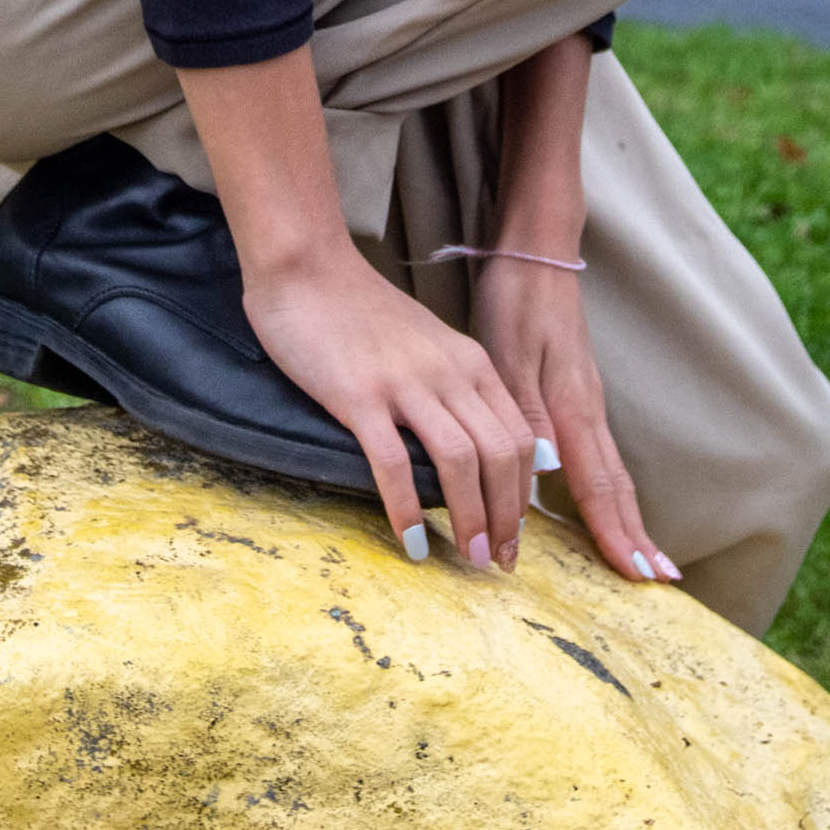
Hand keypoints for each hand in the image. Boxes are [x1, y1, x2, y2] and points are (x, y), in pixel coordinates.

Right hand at [240, 242, 535, 569]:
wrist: (306, 267)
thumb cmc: (360, 309)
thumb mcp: (427, 341)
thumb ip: (456, 384)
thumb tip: (480, 444)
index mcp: (469, 361)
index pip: (518, 437)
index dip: (523, 494)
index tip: (515, 534)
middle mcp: (448, 372)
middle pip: (500, 455)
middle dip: (507, 517)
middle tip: (498, 562)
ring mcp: (405, 383)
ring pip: (460, 461)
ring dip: (470, 517)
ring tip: (468, 557)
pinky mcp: (360, 396)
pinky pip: (395, 463)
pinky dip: (408, 509)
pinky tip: (412, 542)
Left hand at [471, 257, 678, 584]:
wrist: (535, 254)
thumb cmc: (518, 302)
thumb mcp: (509, 354)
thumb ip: (528, 413)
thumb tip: (548, 471)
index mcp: (573, 408)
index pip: (599, 484)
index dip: (616, 532)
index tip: (639, 576)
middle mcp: (588, 411)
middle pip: (617, 486)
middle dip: (636, 535)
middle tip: (661, 582)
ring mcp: (587, 401)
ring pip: (612, 471)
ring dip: (628, 517)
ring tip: (645, 556)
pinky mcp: (578, 392)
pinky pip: (600, 454)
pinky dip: (611, 489)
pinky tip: (608, 501)